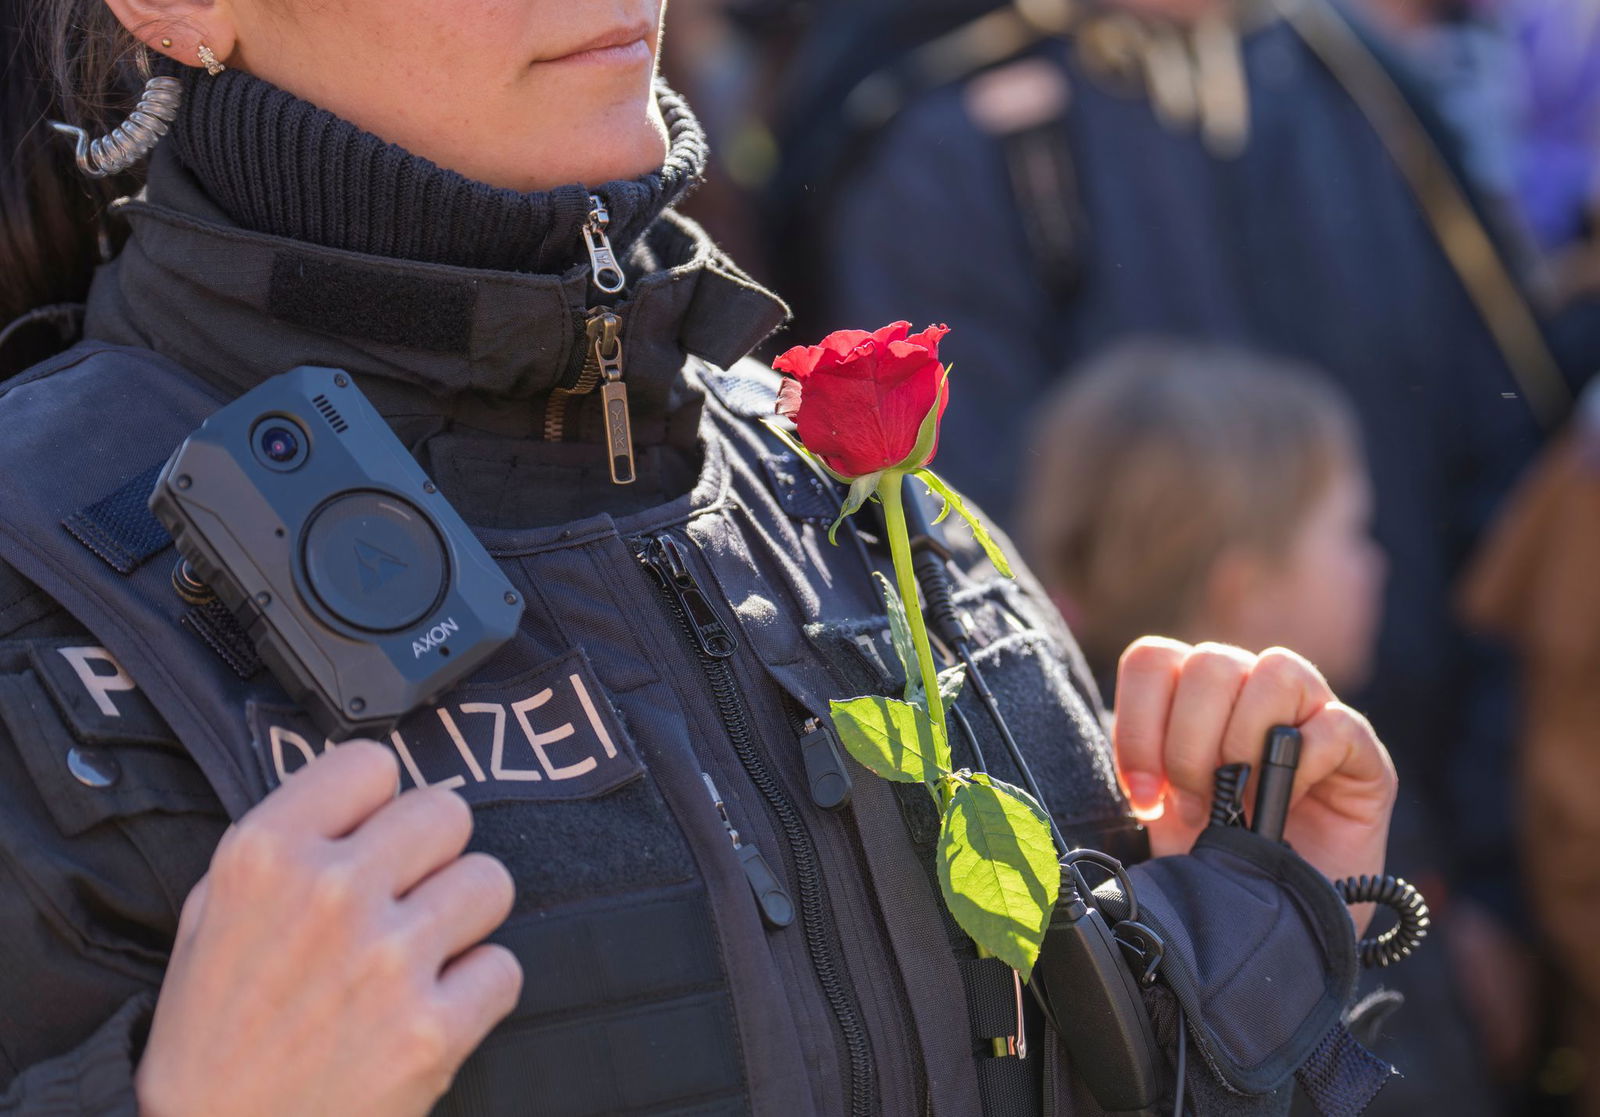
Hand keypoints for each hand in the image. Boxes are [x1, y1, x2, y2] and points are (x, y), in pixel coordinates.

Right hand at [135, 742, 520, 1116]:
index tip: (370, 837)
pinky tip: (433, 1008)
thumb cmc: (213, 1040)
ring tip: (422, 953)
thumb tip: (358, 798)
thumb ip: (283, 846)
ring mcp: (388, 959)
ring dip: (462, 917)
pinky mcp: (433, 1027)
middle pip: (447, 812)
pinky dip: (477, 991)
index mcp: (267, 856)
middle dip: (433, 855)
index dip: (377, 804)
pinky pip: (503, 967)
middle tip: (406, 897)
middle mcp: (331, 893)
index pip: (372, 763)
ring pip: (490, 880)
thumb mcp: (210, 919)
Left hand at [1112, 638, 1396, 892]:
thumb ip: (1146, 775)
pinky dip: (1303, 767)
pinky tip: (1286, 808)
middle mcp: (1252, 688)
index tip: (1144, 795)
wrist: (1285, 923)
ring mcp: (1312, 711)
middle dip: (1188, 745)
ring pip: (1276, 670)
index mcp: (1195, 694)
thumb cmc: (1221, 861)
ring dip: (1244, 742)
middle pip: (1210, 662)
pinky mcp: (1362, 751)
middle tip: (1192, 809)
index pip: (1154, 660)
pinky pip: (1334, 724)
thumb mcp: (1165, 817)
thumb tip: (1124, 775)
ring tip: (1239, 805)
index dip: (1138, 724)